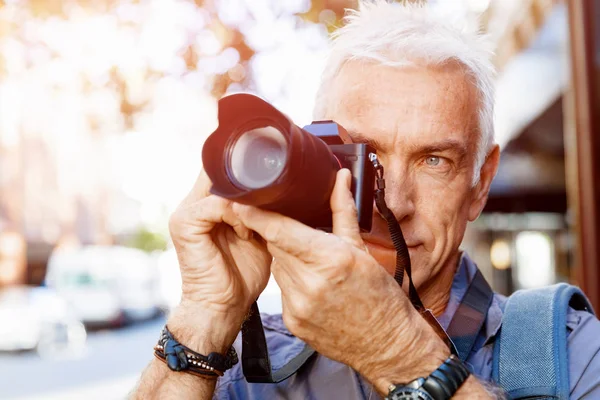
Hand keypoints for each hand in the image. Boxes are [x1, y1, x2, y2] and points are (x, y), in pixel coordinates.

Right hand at [168, 169, 271, 347]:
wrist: (223, 309)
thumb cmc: (242, 276)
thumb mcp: (257, 236)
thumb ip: (262, 212)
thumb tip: (288, 192)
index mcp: (207, 204)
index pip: (224, 170)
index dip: (248, 168)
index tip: (277, 173)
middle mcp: (193, 203)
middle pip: (221, 171)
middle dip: (249, 179)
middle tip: (276, 188)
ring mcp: (185, 212)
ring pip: (222, 185)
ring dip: (247, 201)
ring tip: (258, 224)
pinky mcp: (185, 223)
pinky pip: (217, 205)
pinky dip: (238, 216)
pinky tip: (247, 233)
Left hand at [232, 169, 448, 387]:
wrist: (386, 346)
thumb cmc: (380, 297)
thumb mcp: (362, 250)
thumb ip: (342, 211)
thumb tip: (340, 178)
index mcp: (329, 259)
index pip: (279, 231)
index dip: (256, 215)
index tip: (241, 201)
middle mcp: (309, 283)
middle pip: (275, 246)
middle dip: (280, 235)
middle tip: (295, 229)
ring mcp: (298, 305)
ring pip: (278, 267)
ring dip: (288, 259)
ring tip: (312, 263)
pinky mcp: (292, 322)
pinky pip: (282, 290)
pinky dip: (292, 282)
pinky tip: (312, 286)